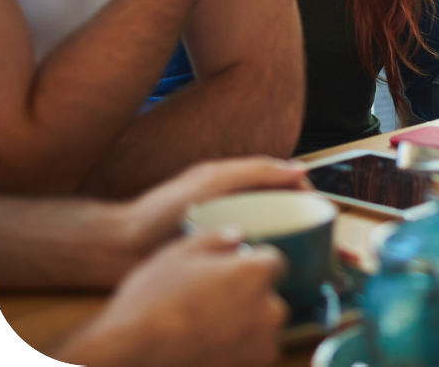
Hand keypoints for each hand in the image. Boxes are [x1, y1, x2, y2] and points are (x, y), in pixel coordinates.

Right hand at [54, 232, 287, 366]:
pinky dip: (234, 355)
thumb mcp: (177, 255)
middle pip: (267, 298)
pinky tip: (203, 352)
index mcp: (256, 273)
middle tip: (209, 306)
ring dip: (242, 330)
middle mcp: (270, 310)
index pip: (272, 262)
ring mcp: (262, 347)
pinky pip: (249, 358)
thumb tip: (237, 236)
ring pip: (260, 331)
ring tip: (202, 333)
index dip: (249, 265)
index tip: (228, 273)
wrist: (127, 358)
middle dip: (246, 299)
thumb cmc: (149, 303)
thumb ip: (215, 238)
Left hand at [120, 158, 307, 263]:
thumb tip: (300, 170)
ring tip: (299, 255)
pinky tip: (268, 269)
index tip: (319, 208)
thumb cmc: (161, 210)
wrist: (119, 249)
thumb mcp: (211, 180)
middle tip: (317, 237)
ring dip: (284, 242)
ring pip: (268, 233)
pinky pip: (250, 256)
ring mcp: (226, 231)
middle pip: (280, 208)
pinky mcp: (217, 258)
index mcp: (235, 182)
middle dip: (301, 219)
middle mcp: (234, 205)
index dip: (305, 192)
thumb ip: (254, 170)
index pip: (283, 182)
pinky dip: (264, 260)